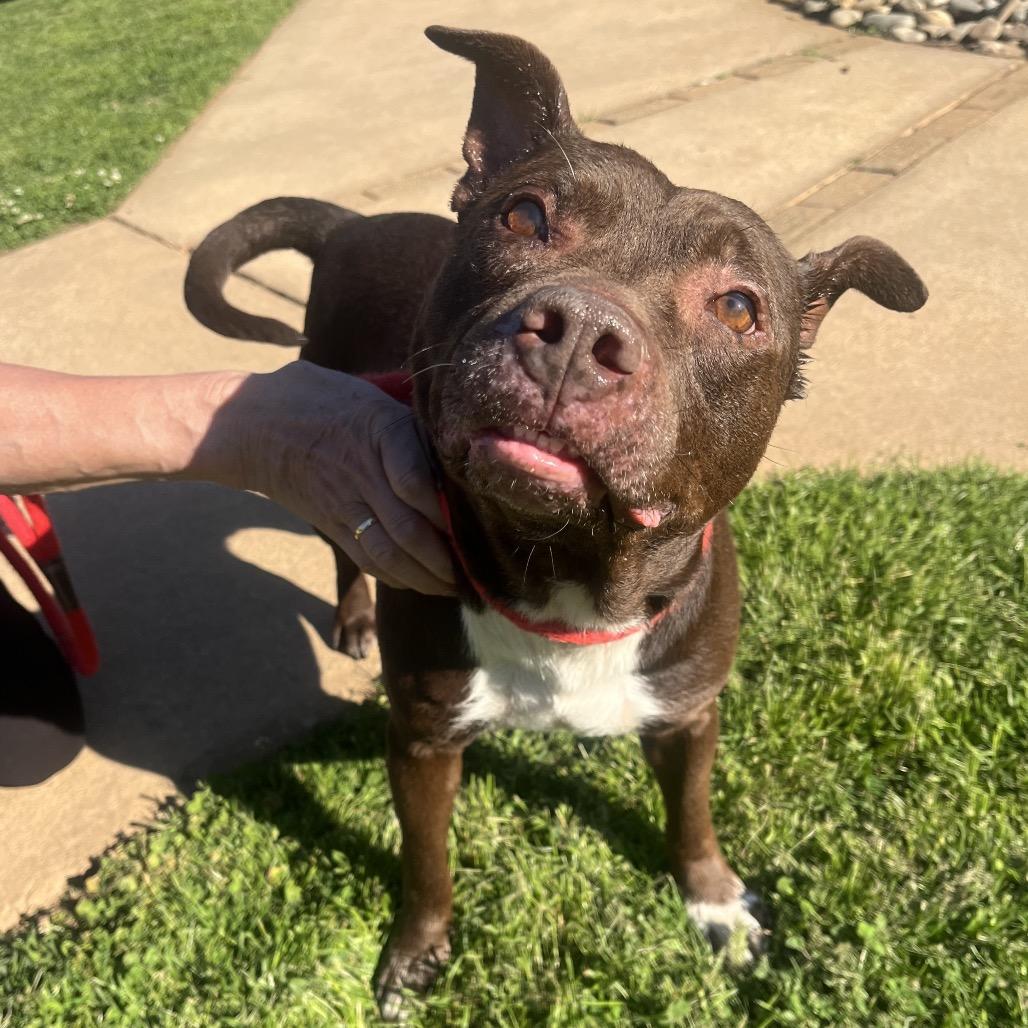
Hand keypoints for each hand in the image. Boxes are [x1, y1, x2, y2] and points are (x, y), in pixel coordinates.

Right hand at [206, 362, 454, 595]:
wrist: (253, 423)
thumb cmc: (325, 400)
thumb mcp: (373, 396)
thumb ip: (412, 426)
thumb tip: (460, 449)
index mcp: (379, 430)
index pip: (416, 480)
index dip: (445, 510)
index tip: (473, 524)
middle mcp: (362, 471)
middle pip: (406, 528)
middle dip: (444, 558)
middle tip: (474, 571)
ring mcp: (343, 503)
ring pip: (387, 553)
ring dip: (424, 577)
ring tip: (452, 585)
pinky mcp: (330, 524)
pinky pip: (367, 558)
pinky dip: (397, 576)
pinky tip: (420, 582)